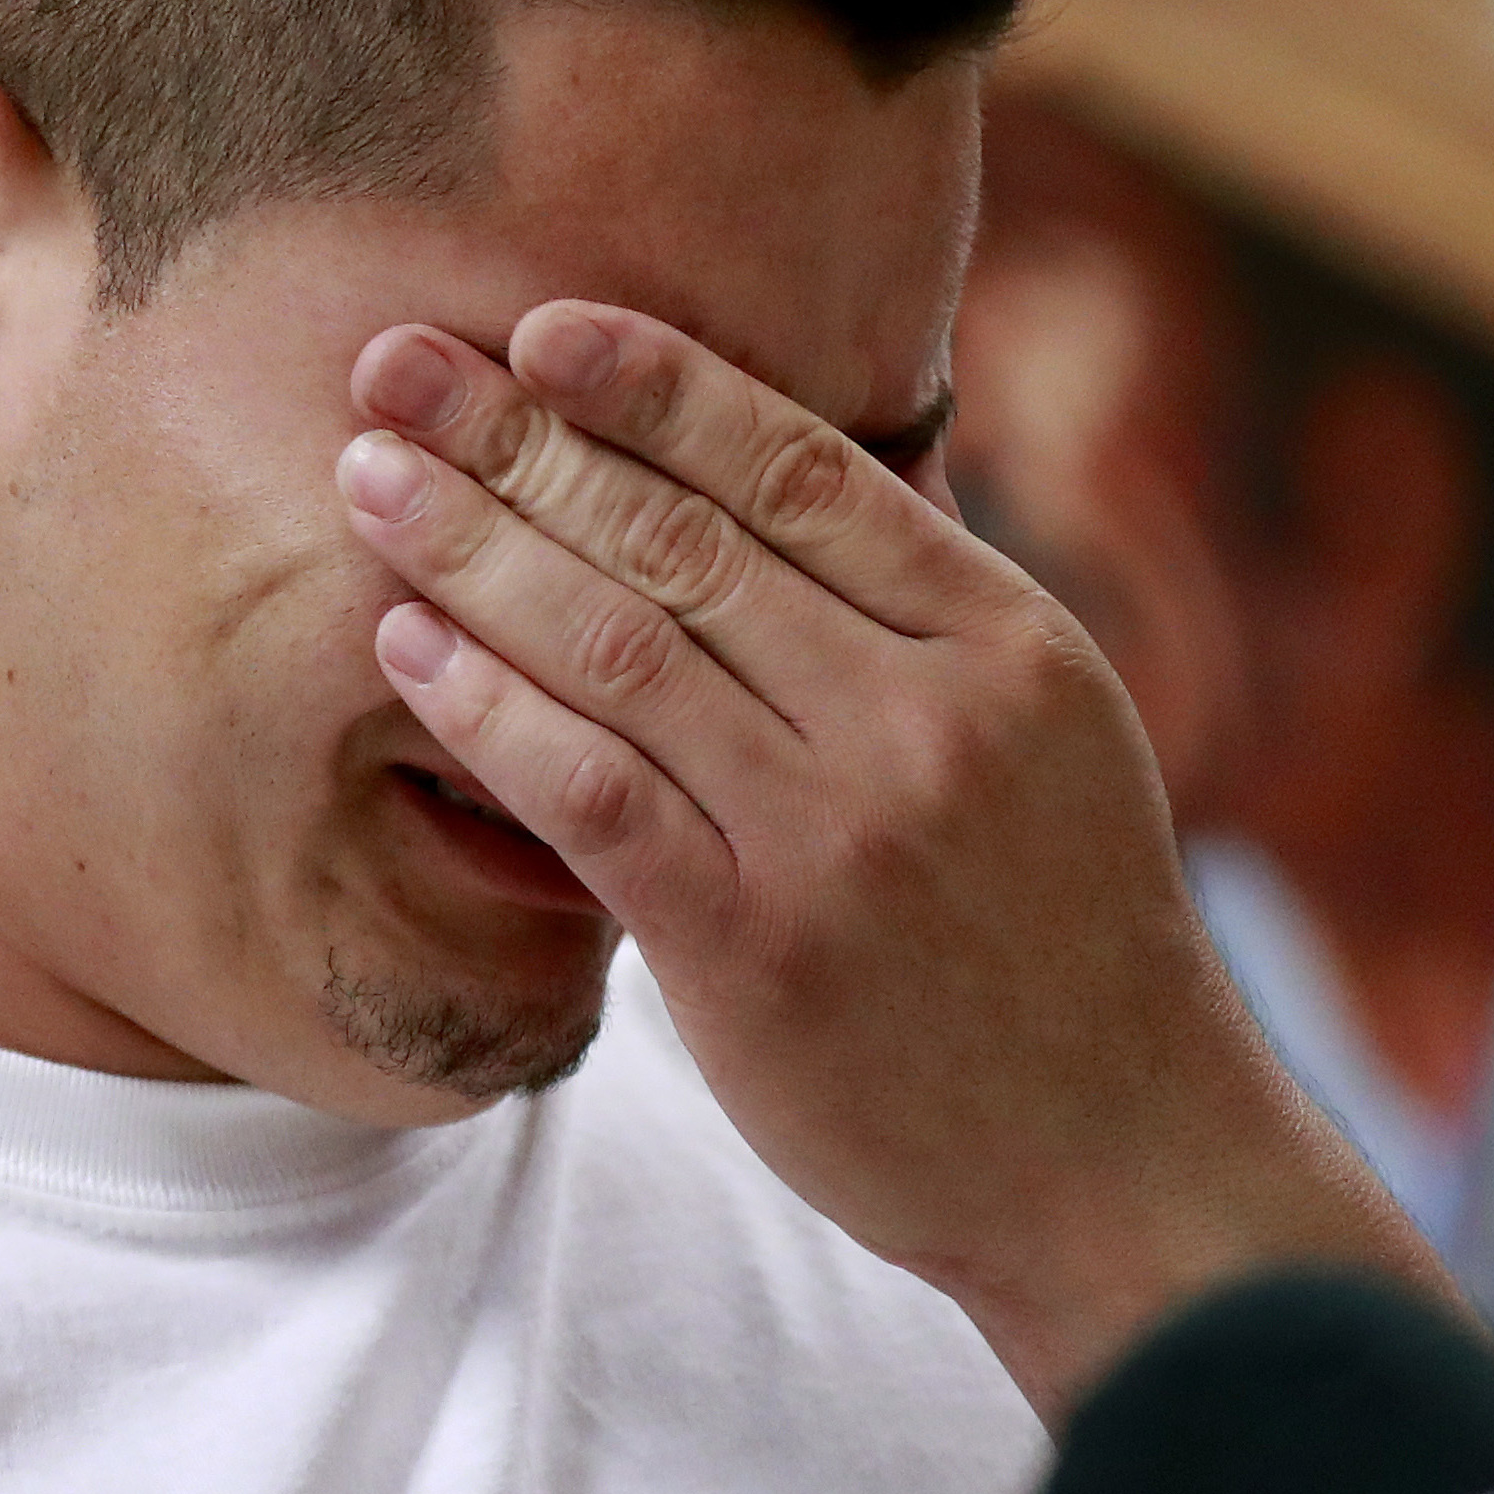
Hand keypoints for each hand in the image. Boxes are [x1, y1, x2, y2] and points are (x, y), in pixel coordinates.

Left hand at [335, 299, 1433, 1422]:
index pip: (802, 468)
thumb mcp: (1045, 736)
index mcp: (1003, 642)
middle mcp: (926, 717)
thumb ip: (913, 614)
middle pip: (685, 535)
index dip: (657, 384)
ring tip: (368, 480)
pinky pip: (592, 794)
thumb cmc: (1056, 935)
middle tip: (391, 365)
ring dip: (472, 549)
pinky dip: (488, 707)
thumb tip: (767, 474)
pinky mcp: (758, 948)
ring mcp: (842, 832)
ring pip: (620, 645)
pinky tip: (404, 647)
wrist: (1126, 1166)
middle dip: (519, 436)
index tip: (536, 327)